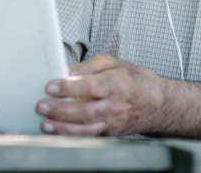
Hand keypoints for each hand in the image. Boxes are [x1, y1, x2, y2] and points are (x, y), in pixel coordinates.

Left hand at [35, 54, 166, 135]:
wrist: (159, 105)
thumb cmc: (137, 82)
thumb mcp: (116, 63)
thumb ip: (91, 65)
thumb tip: (68, 70)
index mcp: (117, 84)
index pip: (89, 86)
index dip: (69, 87)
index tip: (50, 86)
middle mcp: (115, 105)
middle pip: (84, 111)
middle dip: (60, 110)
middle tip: (41, 106)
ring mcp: (113, 122)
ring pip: (86, 129)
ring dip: (63, 128)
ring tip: (45, 124)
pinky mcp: (111, 134)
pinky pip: (90, 137)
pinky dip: (73, 137)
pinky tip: (58, 133)